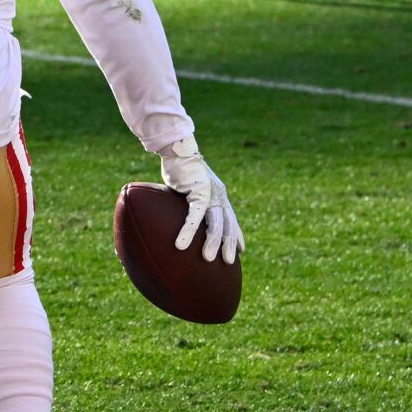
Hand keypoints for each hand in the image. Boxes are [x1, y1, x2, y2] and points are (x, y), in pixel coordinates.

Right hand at [158, 137, 243, 263]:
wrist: (177, 147)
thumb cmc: (177, 166)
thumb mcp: (186, 188)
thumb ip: (184, 202)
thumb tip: (171, 214)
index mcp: (218, 194)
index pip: (231, 219)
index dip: (236, 235)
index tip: (240, 250)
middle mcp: (219, 195)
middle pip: (228, 225)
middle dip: (229, 244)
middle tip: (229, 263)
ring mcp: (211, 194)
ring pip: (216, 224)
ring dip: (213, 243)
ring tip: (208, 259)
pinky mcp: (199, 192)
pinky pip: (194, 216)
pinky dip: (188, 232)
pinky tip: (181, 245)